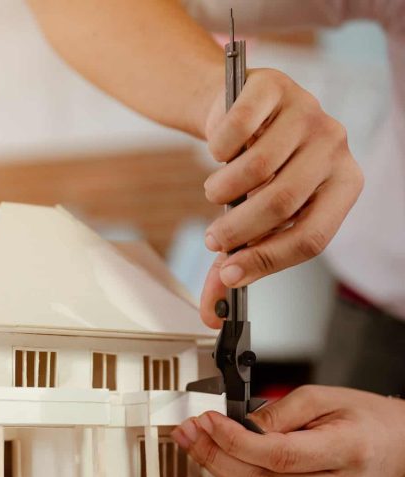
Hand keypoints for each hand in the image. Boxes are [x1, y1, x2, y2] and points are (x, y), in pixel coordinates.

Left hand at [171, 386, 404, 476]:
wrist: (398, 449)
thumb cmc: (366, 419)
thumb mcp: (324, 397)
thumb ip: (279, 411)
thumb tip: (238, 425)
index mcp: (345, 450)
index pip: (278, 454)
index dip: (235, 440)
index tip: (209, 420)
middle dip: (215, 456)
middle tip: (189, 432)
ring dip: (218, 466)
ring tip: (193, 440)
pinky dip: (235, 476)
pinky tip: (216, 456)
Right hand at [199, 69, 363, 327]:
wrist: (237, 115)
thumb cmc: (252, 172)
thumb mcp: (251, 218)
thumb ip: (236, 261)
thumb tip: (211, 312)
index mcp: (343, 186)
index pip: (312, 238)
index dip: (266, 261)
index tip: (229, 273)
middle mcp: (334, 148)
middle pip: (281, 204)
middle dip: (237, 230)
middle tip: (213, 239)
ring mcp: (308, 113)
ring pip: (257, 168)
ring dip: (221, 190)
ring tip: (215, 191)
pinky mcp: (276, 87)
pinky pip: (238, 130)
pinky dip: (216, 149)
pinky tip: (218, 151)